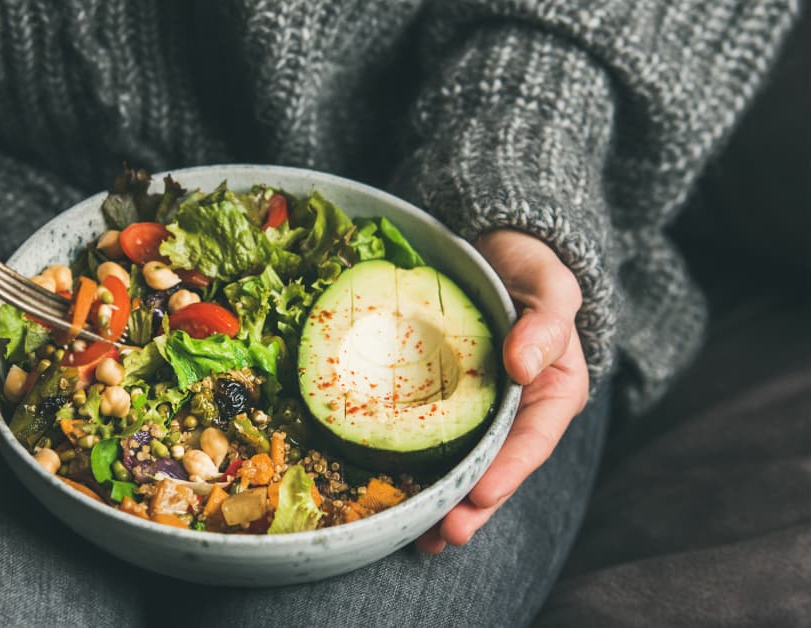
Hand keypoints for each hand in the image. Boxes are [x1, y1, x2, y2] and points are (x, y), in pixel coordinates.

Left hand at [416, 229, 589, 552]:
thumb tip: (523, 364)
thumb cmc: (529, 268)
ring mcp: (479, 412)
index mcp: (552, 393)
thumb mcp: (550, 286)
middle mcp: (516, 412)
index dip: (509, 472)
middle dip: (471, 506)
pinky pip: (431, 441)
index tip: (481, 494)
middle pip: (497, 469)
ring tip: (419, 538)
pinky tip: (392, 497)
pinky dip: (415, 471)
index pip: (533, 441)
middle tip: (443, 534)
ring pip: (464, 466)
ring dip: (442, 504)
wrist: (494, 250)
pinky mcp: (443, 403)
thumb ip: (546, 324)